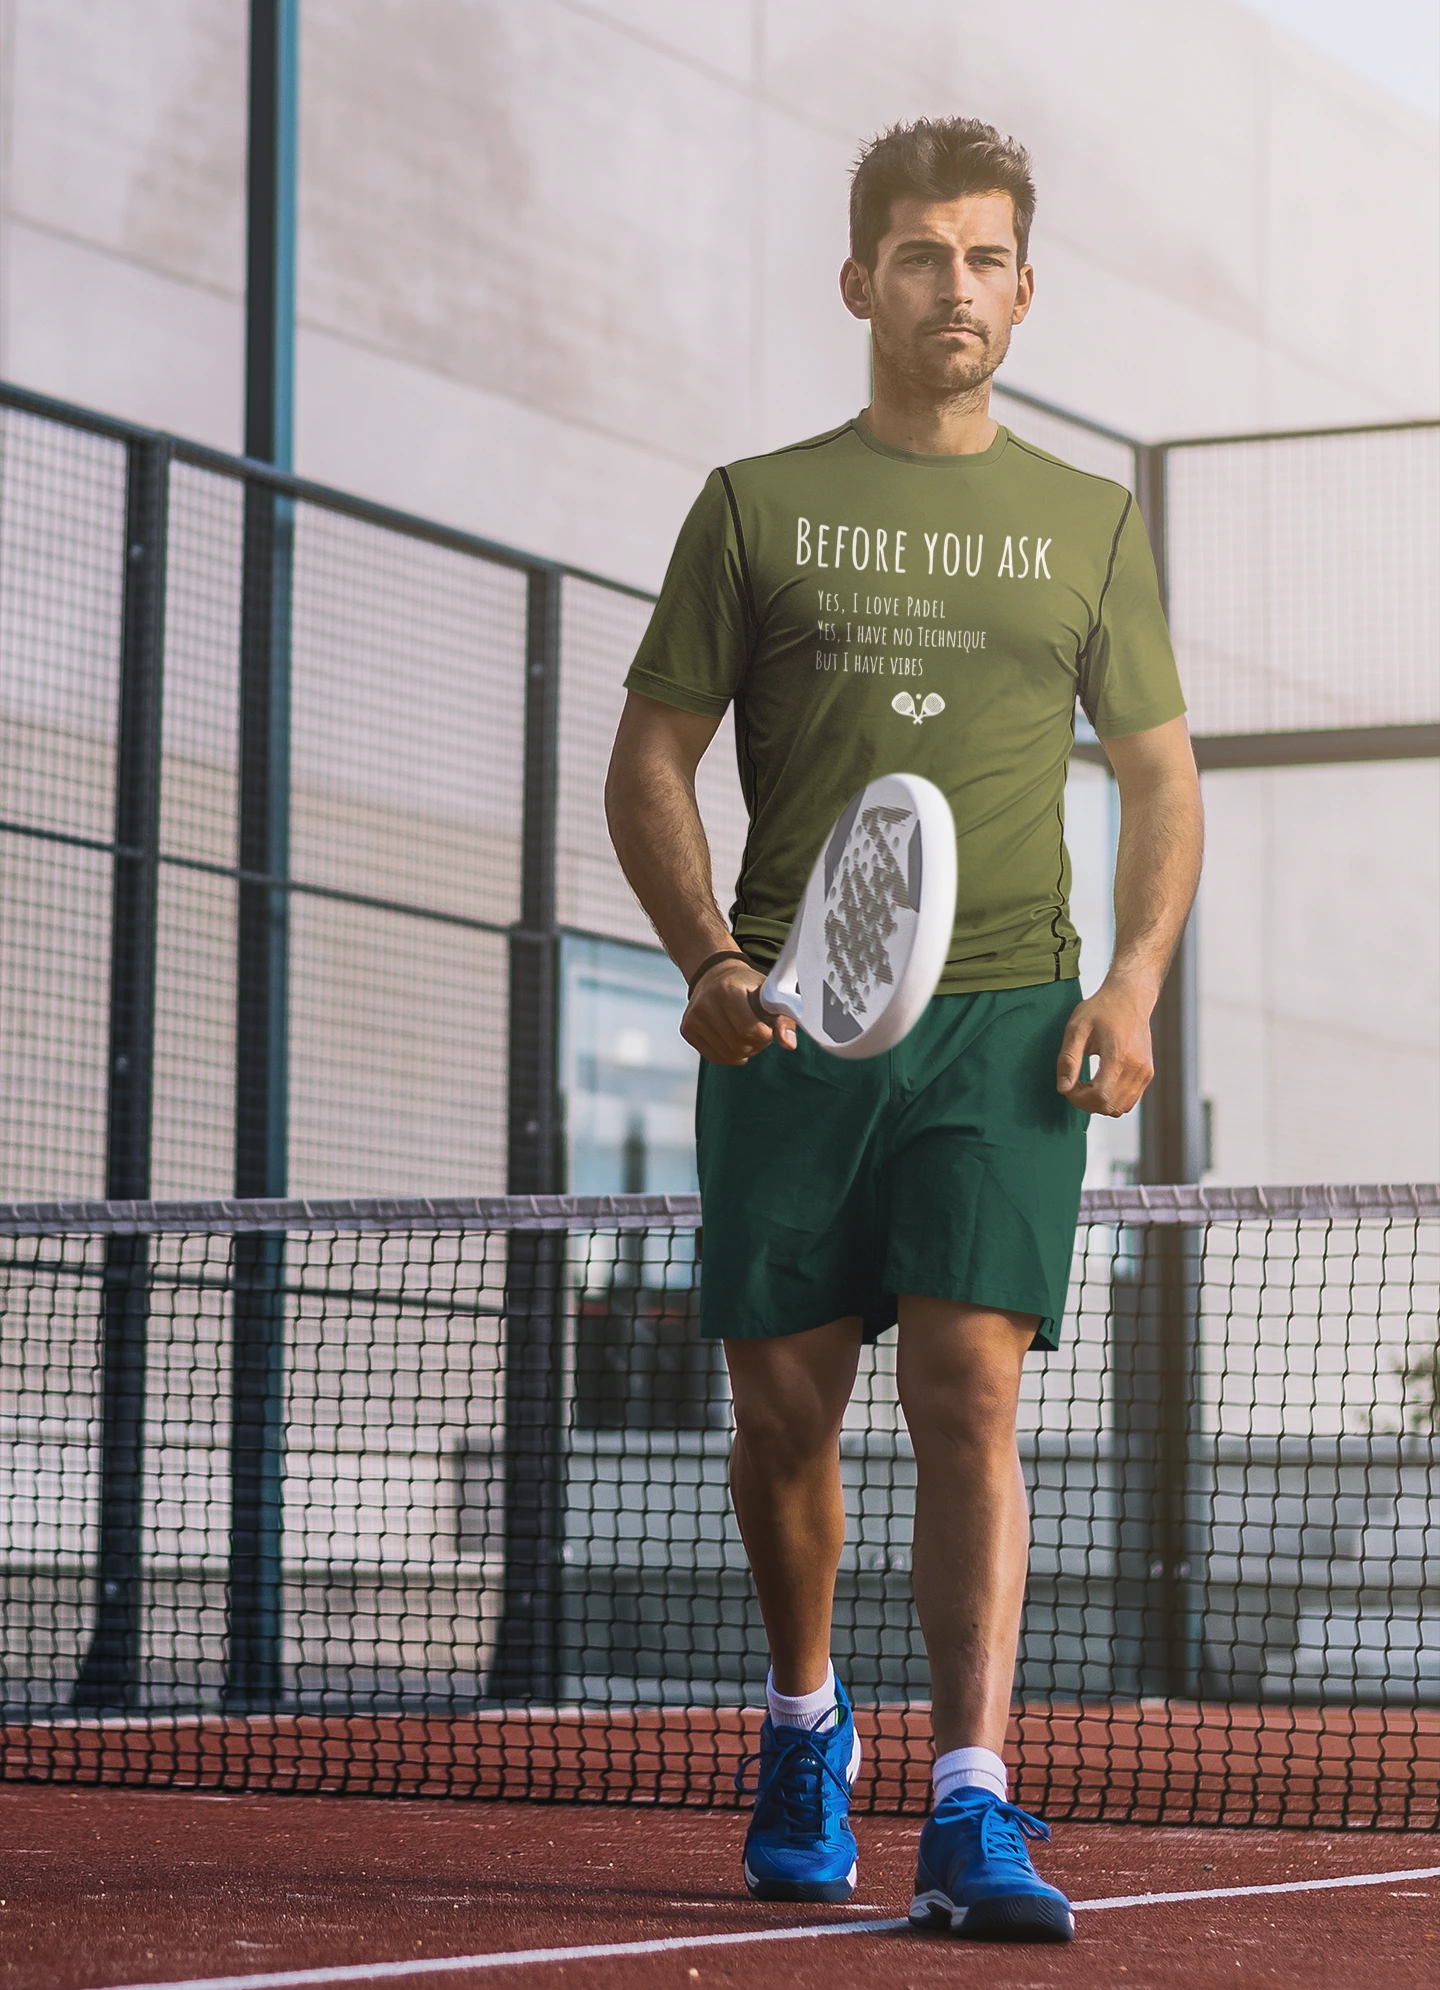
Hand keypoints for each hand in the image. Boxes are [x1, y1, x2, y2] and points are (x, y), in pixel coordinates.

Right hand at [681, 959, 797, 1065]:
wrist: (715, 975)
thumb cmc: (747, 986)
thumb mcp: (769, 995)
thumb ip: (784, 1019)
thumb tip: (789, 1045)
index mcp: (727, 990)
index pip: (750, 1031)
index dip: (765, 1034)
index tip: (767, 1025)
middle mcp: (705, 1004)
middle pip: (740, 1045)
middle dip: (756, 1043)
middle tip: (757, 1029)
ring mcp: (693, 1018)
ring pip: (729, 1055)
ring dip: (744, 1051)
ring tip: (745, 1033)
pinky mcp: (687, 1030)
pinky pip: (715, 1057)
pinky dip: (730, 1055)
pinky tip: (733, 1040)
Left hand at [1056, 976, 1155, 1116]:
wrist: (1129, 997)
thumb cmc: (1101, 1009)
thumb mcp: (1076, 1029)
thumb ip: (1068, 1060)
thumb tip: (1063, 1088)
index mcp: (1119, 1056)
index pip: (1099, 1097)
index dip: (1079, 1099)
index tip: (1068, 1086)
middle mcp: (1137, 1068)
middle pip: (1110, 1106)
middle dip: (1087, 1103)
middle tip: (1074, 1084)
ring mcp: (1145, 1072)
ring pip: (1121, 1108)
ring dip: (1099, 1103)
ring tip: (1086, 1083)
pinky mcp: (1148, 1074)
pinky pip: (1129, 1101)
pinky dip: (1112, 1099)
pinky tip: (1099, 1083)